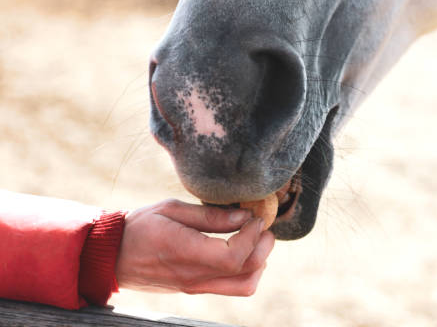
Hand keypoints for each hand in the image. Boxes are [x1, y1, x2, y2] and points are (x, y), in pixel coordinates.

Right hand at [115, 199, 274, 295]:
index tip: (255, 218)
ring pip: (244, 286)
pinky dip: (246, 270)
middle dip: (263, 247)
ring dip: (259, 262)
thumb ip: (209, 215)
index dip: (252, 237)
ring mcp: (195, 286)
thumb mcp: (170, 209)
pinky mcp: (195, 288)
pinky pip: (232, 287)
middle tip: (262, 226)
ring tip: (254, 239)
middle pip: (246, 273)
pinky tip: (241, 249)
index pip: (233, 257)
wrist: (111, 256)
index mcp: (185, 252)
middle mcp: (193, 276)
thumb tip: (243, 216)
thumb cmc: (138, 226)